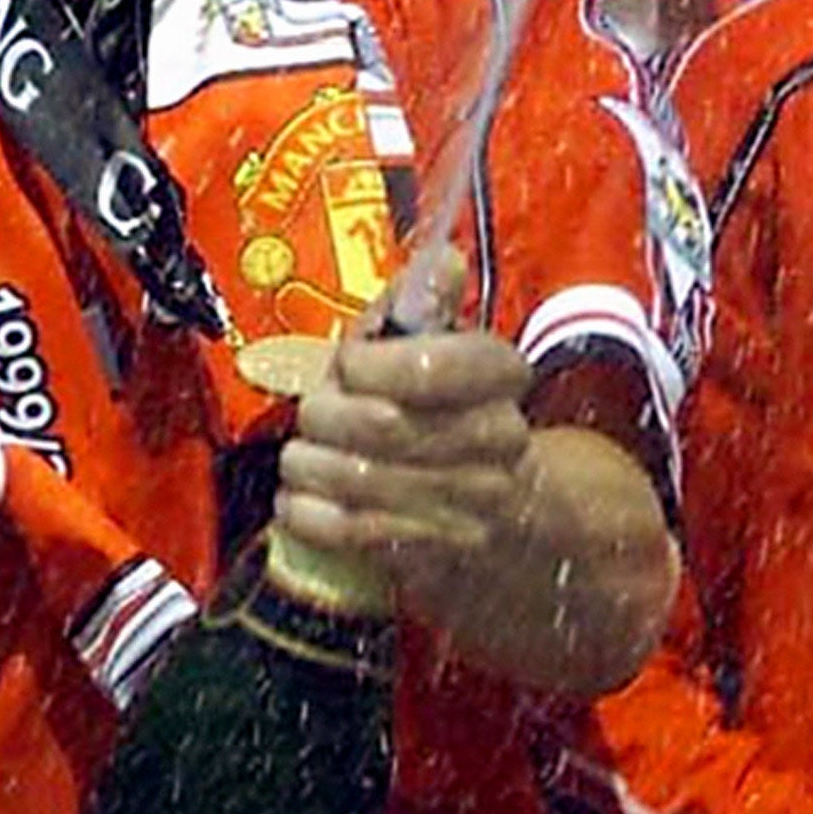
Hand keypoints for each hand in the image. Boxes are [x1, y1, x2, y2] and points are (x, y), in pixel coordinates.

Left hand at [277, 246, 545, 607]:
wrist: (509, 524)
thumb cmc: (455, 422)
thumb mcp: (450, 355)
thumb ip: (428, 305)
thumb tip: (440, 257)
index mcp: (502, 378)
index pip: (426, 365)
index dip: (365, 364)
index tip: (348, 364)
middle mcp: (497, 441)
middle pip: (378, 423)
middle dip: (324, 414)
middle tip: (315, 413)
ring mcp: (470, 505)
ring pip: (355, 477)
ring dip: (308, 465)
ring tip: (304, 458)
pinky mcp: (433, 556)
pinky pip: (346, 530)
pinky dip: (306, 513)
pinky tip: (302, 501)